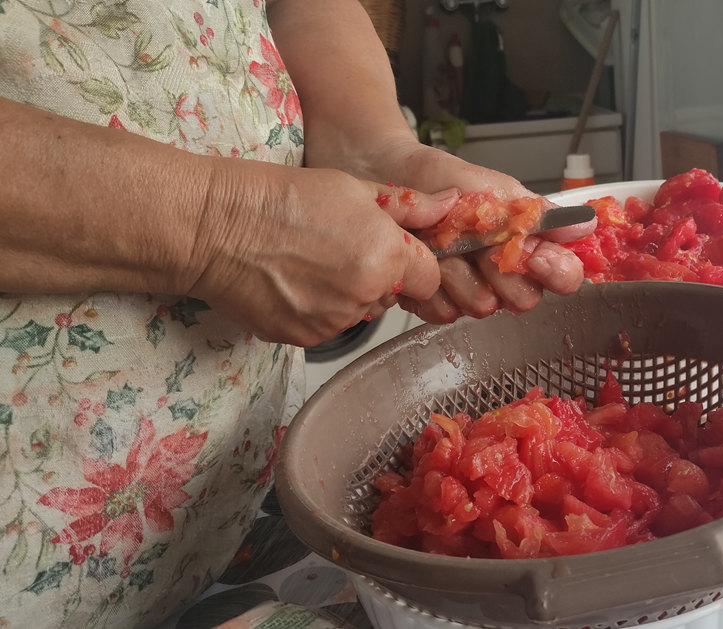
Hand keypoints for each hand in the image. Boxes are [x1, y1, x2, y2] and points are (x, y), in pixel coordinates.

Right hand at [186, 159, 458, 345]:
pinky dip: (317, 308)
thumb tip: (453, 203)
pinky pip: (327, 326)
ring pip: (360, 310)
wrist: (214, 227)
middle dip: (378, 274)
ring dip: (348, 292)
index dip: (414, 262)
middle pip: (394, 294)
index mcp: (387, 257)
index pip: (431, 278)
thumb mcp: (354, 187)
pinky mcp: (304, 339)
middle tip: (340, 246)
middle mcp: (367, 295)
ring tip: (310, 260)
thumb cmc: (281, 198)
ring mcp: (334, 322)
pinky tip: (293, 280)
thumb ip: (411, 205)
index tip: (391, 247)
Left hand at [337, 140, 596, 323]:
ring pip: (481, 307)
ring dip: (458, 274)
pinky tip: (421, 261)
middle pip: (524, 300)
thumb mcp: (492, 189)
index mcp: (526, 246)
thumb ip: (535, 213)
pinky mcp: (434, 302)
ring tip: (440, 244)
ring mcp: (469, 291)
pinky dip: (429, 285)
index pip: (563, 276)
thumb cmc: (439, 178)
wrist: (384, 176)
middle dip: (499, 271)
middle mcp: (503, 275)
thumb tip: (585, 225)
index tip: (535, 255)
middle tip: (478, 244)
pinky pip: (443, 314)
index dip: (555, 271)